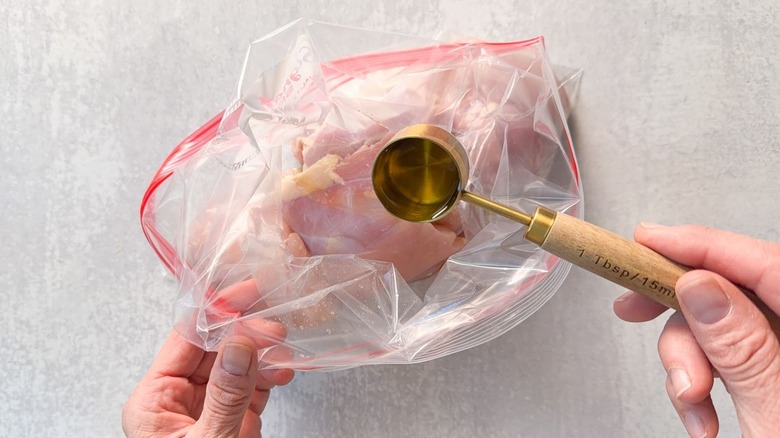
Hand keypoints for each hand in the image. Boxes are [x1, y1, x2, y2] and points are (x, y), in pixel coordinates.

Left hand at [122, 323, 293, 437]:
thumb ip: (225, 397)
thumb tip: (239, 348)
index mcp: (155, 401)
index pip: (185, 339)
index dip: (216, 313)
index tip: (245, 294)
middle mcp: (179, 400)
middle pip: (213, 347)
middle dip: (247, 332)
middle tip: (274, 327)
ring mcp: (208, 409)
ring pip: (236, 364)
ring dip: (263, 354)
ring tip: (283, 350)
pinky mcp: (233, 420)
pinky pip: (252, 386)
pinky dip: (271, 375)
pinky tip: (283, 370)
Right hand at [613, 224, 779, 437]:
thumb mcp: (777, 421)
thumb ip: (747, 352)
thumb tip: (702, 289)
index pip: (767, 264)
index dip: (702, 245)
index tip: (648, 240)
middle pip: (735, 292)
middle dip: (681, 314)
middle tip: (632, 313)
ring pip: (722, 326)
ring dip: (689, 361)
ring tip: (690, 404)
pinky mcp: (776, 374)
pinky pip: (728, 358)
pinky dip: (703, 380)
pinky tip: (703, 413)